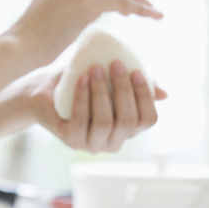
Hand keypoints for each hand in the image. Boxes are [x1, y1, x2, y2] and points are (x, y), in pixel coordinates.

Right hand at [9, 0, 162, 69]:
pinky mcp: (87, 2)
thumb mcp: (56, 5)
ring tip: (154, 14)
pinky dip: (141, 9)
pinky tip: (152, 17)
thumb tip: (97, 6)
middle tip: (147, 10)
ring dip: (142, 1)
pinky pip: (123, 2)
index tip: (132, 5)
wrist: (22, 45)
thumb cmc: (37, 36)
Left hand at [26, 62, 166, 152]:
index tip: (135, 70)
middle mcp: (113, 141)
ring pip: (105, 122)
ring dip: (101, 93)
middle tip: (115, 64)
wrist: (44, 89)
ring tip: (95, 70)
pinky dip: (83, 98)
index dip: (145, 96)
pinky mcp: (71, 140)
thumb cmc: (82, 82)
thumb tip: (164, 93)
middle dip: (124, 90)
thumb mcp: (111, 79)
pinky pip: (81, 121)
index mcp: (127, 129)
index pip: (148, 119)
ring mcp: (92, 144)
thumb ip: (135, 84)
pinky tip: (82, 79)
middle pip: (128, 121)